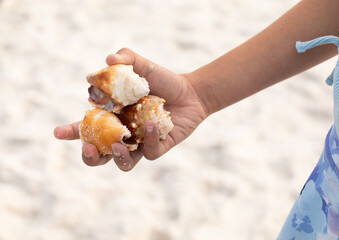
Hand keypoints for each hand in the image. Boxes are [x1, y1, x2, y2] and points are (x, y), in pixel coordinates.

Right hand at [54, 48, 206, 170]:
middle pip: (100, 154)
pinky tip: (152, 124)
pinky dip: (149, 140)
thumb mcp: (143, 66)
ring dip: (116, 157)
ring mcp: (140, 143)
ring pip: (123, 162)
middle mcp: (123, 133)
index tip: (58, 133)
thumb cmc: (163, 79)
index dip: (71, 132)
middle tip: (89, 147)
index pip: (87, 127)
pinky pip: (150, 152)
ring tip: (118, 145)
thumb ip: (126, 58)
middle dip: (90, 156)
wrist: (190, 91)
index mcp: (112, 117)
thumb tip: (108, 59)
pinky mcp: (158, 147)